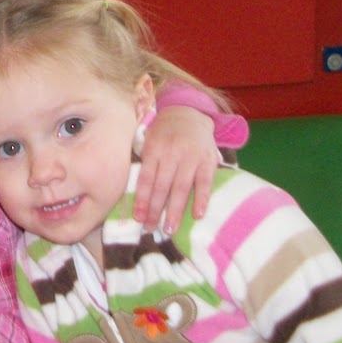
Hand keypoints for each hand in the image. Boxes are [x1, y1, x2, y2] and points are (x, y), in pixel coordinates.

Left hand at [134, 107, 220, 232]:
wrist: (189, 113)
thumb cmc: (164, 133)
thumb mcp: (149, 139)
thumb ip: (144, 161)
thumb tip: (133, 192)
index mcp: (154, 148)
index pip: (146, 178)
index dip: (141, 199)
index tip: (138, 218)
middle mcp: (172, 152)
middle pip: (162, 186)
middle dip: (155, 210)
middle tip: (150, 229)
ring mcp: (191, 156)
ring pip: (181, 187)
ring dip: (175, 210)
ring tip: (170, 229)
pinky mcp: (208, 160)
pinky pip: (205, 182)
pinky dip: (201, 199)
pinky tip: (197, 215)